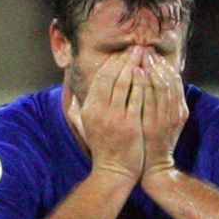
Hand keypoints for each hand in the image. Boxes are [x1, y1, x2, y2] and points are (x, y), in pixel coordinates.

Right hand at [71, 48, 145, 182]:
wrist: (114, 171)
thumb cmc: (103, 147)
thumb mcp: (85, 127)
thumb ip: (77, 111)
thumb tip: (71, 97)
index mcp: (89, 109)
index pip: (101, 79)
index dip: (113, 63)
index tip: (124, 53)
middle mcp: (99, 111)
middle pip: (113, 77)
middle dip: (126, 59)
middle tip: (138, 47)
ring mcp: (114, 117)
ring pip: (125, 84)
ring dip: (135, 65)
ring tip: (145, 54)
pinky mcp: (130, 124)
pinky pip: (137, 98)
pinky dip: (142, 83)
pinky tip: (148, 72)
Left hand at [141, 54, 188, 181]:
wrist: (155, 168)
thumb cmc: (156, 143)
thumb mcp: (166, 122)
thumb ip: (163, 104)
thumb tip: (155, 84)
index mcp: (180, 109)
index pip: (175, 81)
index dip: (164, 65)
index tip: (152, 54)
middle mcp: (176, 111)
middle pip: (169, 80)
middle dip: (157, 63)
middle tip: (145, 50)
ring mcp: (166, 118)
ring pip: (162, 85)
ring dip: (152, 68)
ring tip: (141, 56)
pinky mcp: (154, 124)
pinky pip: (150, 99)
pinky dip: (145, 84)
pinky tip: (137, 73)